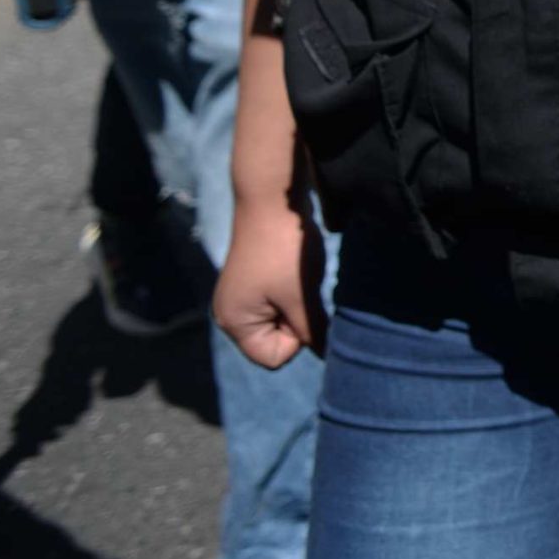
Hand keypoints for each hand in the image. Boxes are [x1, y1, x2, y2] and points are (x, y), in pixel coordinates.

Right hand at [214, 199, 324, 369]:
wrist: (272, 201)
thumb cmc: (285, 250)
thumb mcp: (301, 296)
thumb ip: (313, 331)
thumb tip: (327, 357)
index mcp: (234, 323)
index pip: (273, 358)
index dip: (295, 339)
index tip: (297, 306)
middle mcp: (230, 315)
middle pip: (276, 342)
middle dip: (295, 322)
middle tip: (297, 289)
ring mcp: (240, 298)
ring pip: (281, 322)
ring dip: (296, 305)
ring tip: (294, 278)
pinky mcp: (252, 284)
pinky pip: (278, 304)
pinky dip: (291, 293)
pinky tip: (292, 271)